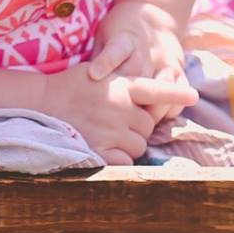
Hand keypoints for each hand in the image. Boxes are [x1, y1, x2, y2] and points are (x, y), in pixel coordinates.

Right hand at [42, 64, 197, 164]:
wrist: (39, 103)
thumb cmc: (69, 86)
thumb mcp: (98, 72)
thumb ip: (124, 77)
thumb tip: (146, 81)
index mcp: (121, 87)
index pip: (155, 90)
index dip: (176, 94)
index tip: (193, 96)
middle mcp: (120, 107)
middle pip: (148, 125)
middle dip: (137, 127)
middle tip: (116, 121)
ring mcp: (110, 129)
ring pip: (139, 145)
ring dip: (129, 143)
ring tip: (109, 134)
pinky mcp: (100, 149)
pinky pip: (125, 160)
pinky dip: (120, 158)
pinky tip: (106, 148)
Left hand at [87, 2, 191, 122]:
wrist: (154, 15)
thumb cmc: (119, 31)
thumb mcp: (104, 36)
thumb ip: (98, 59)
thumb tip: (81, 83)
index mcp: (124, 39)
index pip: (116, 50)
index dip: (105, 61)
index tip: (94, 73)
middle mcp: (147, 50)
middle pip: (140, 76)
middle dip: (129, 101)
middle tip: (114, 121)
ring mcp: (166, 60)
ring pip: (164, 87)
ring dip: (153, 108)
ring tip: (140, 126)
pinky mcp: (179, 68)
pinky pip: (179, 92)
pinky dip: (171, 107)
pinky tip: (159, 118)